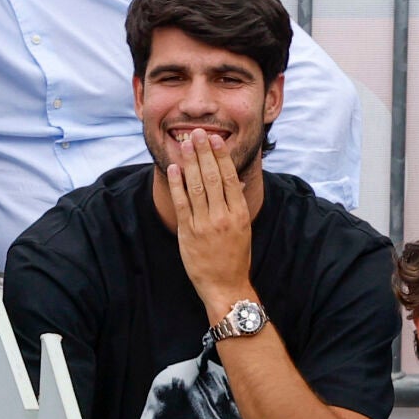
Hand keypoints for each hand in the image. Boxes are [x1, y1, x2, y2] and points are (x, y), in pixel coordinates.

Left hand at [167, 129, 253, 314]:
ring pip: (197, 186)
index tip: (216, 139)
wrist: (225, 286)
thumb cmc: (235, 257)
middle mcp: (223, 216)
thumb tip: (238, 181)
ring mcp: (205, 224)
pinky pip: (182, 203)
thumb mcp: (244, 228)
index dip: (222, 156)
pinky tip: (174, 169)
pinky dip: (177, 184)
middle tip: (197, 133)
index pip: (230, 177)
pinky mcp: (188, 233)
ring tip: (184, 144)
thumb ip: (238, 204)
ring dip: (190, 162)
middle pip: (213, 177)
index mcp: (240, 213)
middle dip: (204, 152)